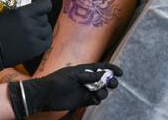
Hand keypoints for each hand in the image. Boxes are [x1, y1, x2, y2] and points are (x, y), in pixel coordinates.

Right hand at [0, 0, 52, 104]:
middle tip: (29, 19)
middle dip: (38, 16)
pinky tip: (36, 37)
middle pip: (44, 16)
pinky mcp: (34, 50)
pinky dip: (44, 38)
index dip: (42, 3)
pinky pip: (47, 40)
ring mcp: (33, 38)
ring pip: (47, 28)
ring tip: (32, 29)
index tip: (38, 4)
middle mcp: (29, 25)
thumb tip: (18, 1)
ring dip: (41, 27)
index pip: (45, 4)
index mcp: (21, 13)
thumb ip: (11, 6)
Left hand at [8, 63, 122, 117]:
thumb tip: (103, 74)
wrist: (46, 95)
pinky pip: (95, 100)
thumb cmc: (57, 81)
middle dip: (110, 81)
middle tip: (113, 84)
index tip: (120, 73)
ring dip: (104, 92)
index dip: (111, 69)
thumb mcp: (73, 76)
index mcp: (84, 70)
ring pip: (101, 91)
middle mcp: (86, 80)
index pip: (100, 67)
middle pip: (104, 80)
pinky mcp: (83, 100)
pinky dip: (97, 100)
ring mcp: (85, 90)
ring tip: (99, 94)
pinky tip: (94, 99)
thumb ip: (88, 76)